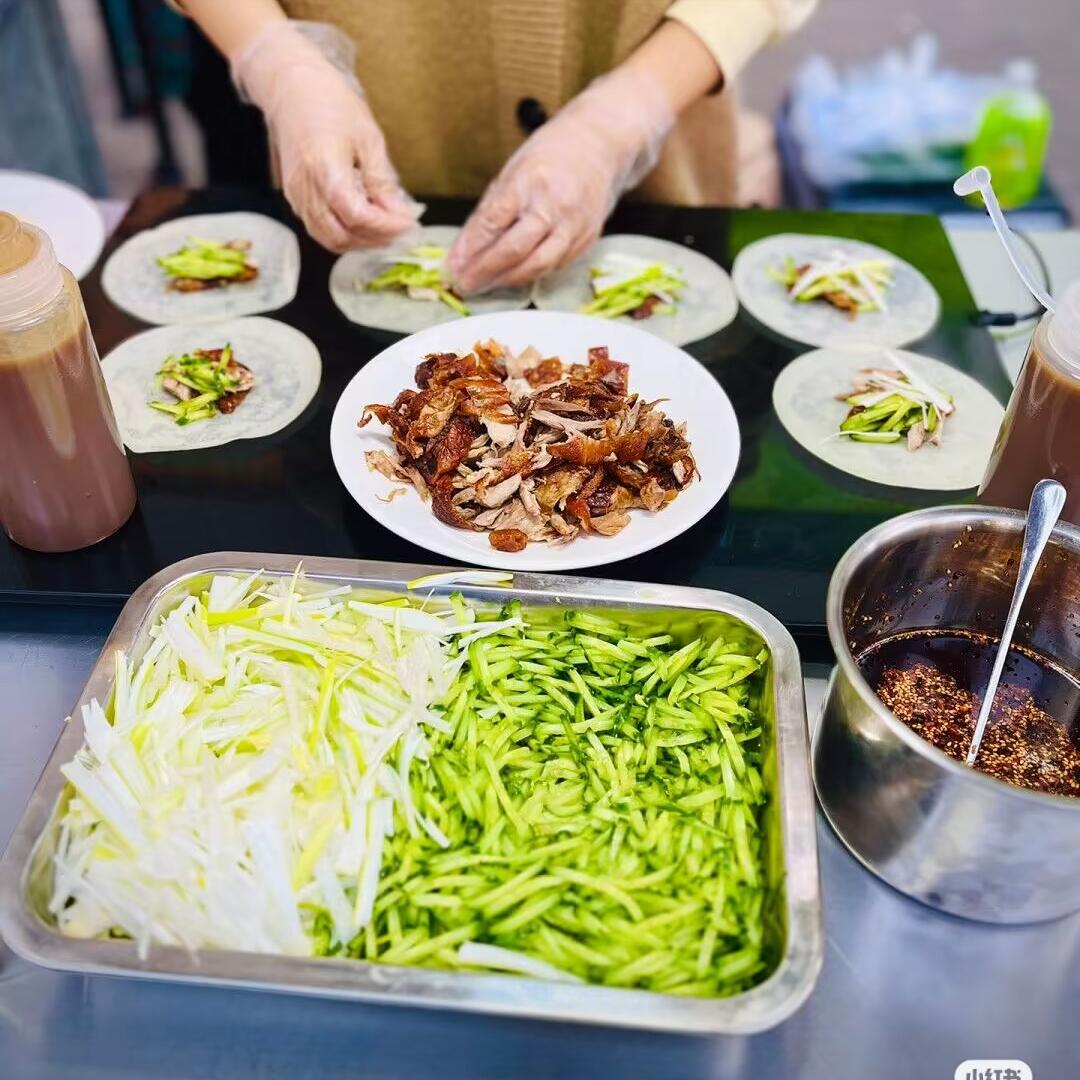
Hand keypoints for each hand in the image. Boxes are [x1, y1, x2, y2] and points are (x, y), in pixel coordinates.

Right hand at [231, 21, 420, 252]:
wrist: (291, 87)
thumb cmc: (330, 103)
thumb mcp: (368, 138)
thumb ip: (382, 181)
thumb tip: (400, 213)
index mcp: (324, 169)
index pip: (357, 216)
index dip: (386, 226)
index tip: (408, 223)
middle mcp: (305, 188)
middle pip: (341, 235)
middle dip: (374, 239)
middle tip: (399, 230)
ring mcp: (296, 195)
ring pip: (328, 238)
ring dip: (358, 241)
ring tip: (384, 230)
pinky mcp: (294, 196)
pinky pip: (318, 228)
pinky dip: (343, 233)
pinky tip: (362, 223)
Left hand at [447, 67, 673, 293]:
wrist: (601, 145)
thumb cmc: (552, 155)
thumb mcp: (513, 171)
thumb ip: (490, 211)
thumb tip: (464, 249)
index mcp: (530, 181)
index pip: (494, 221)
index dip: (470, 248)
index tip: (451, 266)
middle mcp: (554, 205)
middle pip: (515, 249)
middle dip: (485, 272)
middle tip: (463, 285)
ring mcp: (574, 226)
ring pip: (536, 265)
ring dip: (506, 280)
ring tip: (484, 286)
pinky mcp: (586, 240)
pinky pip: (554, 266)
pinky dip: (530, 274)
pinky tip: (512, 277)